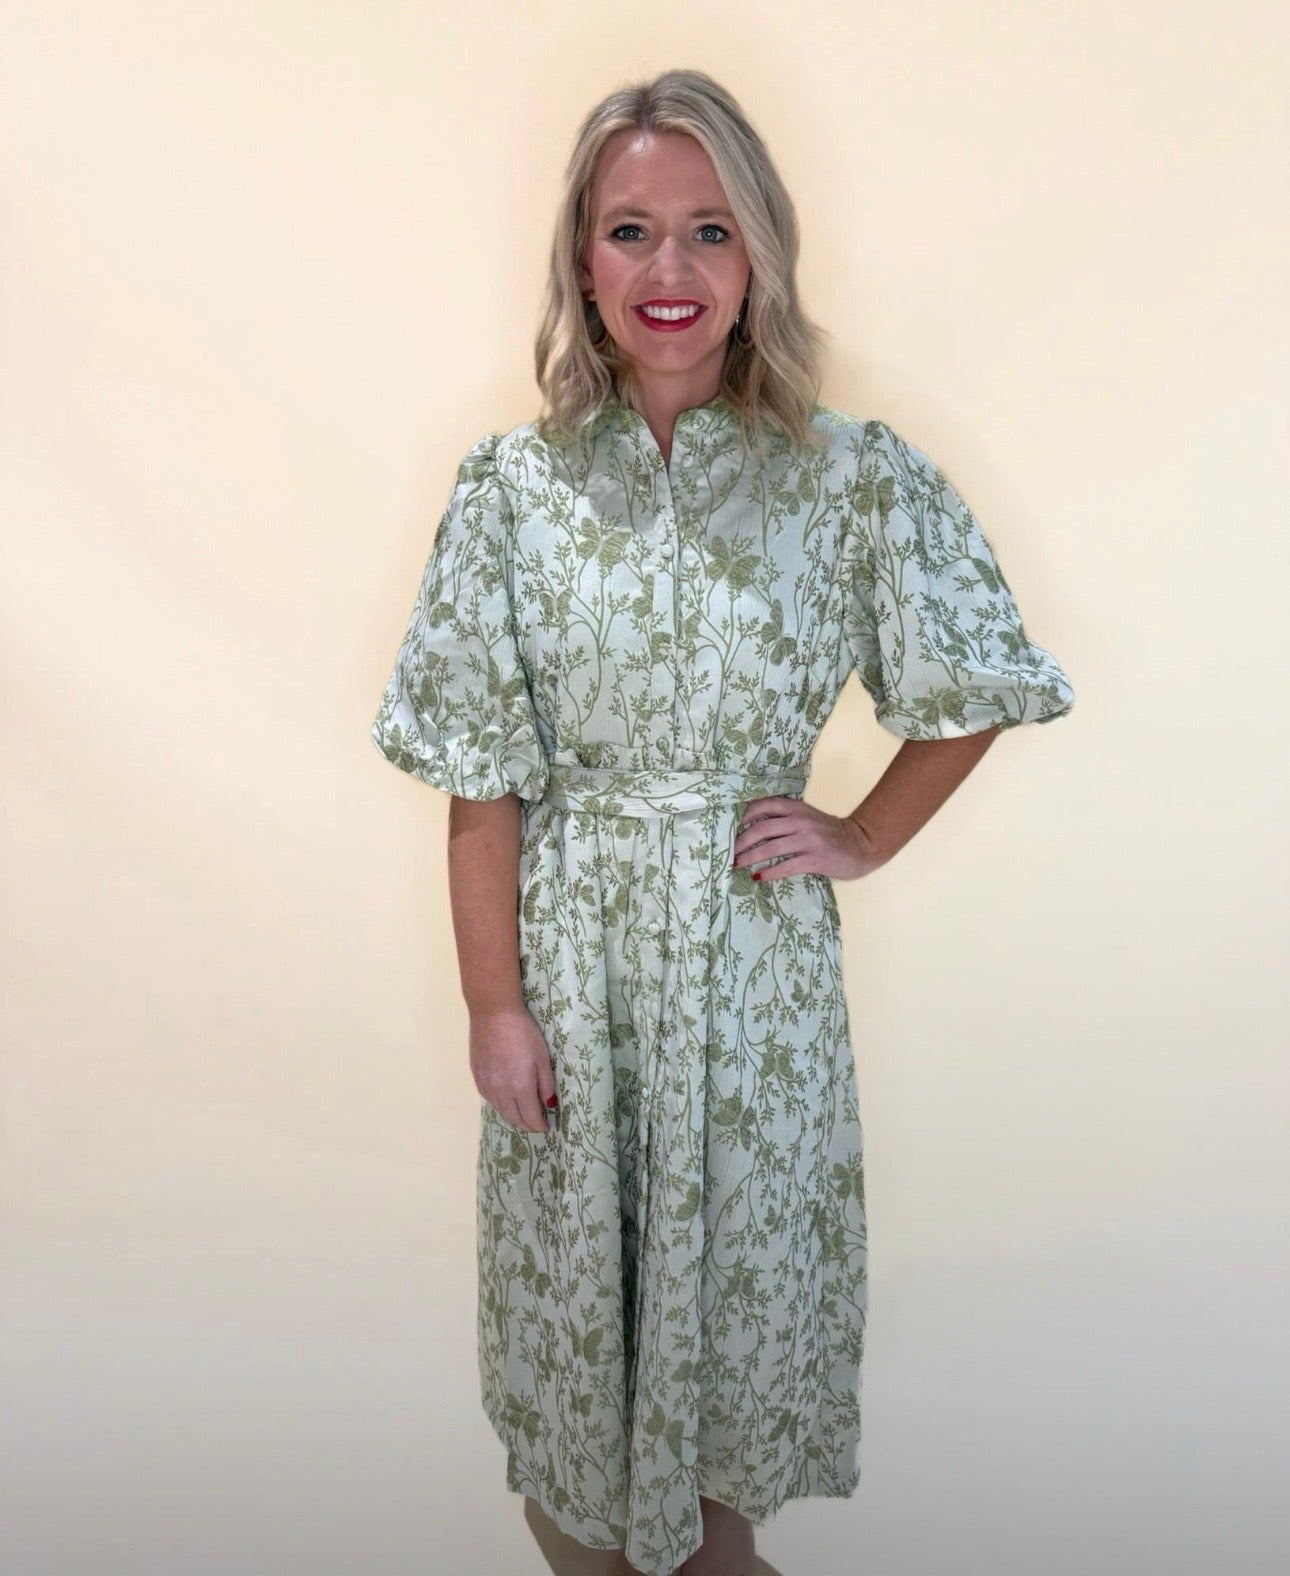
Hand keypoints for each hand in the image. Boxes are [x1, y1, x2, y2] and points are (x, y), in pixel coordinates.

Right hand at [468, 1006, 558, 1134]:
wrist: (493, 1014)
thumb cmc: (524, 1032)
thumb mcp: (542, 1057)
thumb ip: (546, 1083)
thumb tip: (549, 1105)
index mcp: (520, 1088)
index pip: (531, 1117)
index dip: (540, 1126)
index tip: (546, 1127)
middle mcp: (501, 1092)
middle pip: (514, 1118)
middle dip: (527, 1125)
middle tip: (536, 1125)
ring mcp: (487, 1085)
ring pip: (500, 1110)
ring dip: (513, 1116)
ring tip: (522, 1116)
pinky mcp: (477, 1077)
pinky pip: (489, 1099)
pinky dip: (500, 1105)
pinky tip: (504, 1101)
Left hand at [731, 797, 885, 883]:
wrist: (861, 845)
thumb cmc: (829, 833)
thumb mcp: (808, 818)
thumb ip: (786, 819)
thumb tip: (752, 828)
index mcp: (797, 808)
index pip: (765, 805)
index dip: (744, 815)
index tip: (728, 826)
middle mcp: (801, 821)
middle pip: (762, 828)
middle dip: (740, 841)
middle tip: (727, 853)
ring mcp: (808, 840)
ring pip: (771, 847)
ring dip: (750, 858)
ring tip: (735, 865)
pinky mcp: (815, 859)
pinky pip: (787, 866)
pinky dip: (770, 872)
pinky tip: (758, 877)